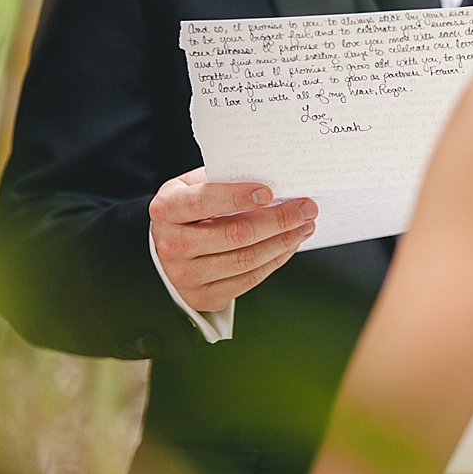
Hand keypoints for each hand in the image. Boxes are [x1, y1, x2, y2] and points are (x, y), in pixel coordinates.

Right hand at [148, 167, 317, 311]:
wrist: (169, 246)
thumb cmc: (189, 210)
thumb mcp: (194, 186)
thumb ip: (223, 179)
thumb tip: (272, 177)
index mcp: (167, 209)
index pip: (204, 201)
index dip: (237, 196)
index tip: (269, 192)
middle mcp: (171, 244)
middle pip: (235, 234)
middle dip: (278, 220)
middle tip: (306, 208)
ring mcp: (185, 275)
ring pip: (246, 260)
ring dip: (283, 242)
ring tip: (304, 226)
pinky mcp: (204, 296)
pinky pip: (249, 279)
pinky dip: (276, 260)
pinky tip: (290, 244)